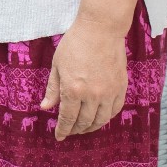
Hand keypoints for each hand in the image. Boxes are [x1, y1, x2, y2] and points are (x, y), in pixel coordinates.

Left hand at [41, 18, 127, 139]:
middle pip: (84, 122)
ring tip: (84, 127)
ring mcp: (108, 92)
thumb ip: (53, 89)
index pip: (67, 118)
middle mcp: (92, 95)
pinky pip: (115, 109)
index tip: (59, 136)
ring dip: (91, 126)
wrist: (101, 29)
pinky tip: (100, 116)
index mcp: (73, 90)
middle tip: (71, 131)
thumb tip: (46, 107)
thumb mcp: (57, 65)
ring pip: (101, 119)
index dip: (62, 130)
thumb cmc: (75, 44)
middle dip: (76, 129)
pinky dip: (107, 117)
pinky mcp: (120, 87)